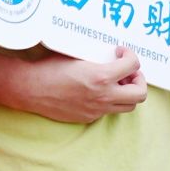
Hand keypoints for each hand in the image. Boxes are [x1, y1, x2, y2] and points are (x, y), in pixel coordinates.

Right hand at [31, 47, 150, 120]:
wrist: (30, 89)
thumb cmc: (50, 68)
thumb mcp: (78, 56)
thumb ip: (99, 59)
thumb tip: (113, 56)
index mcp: (101, 77)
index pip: (133, 66)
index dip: (131, 56)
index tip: (121, 53)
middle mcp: (103, 96)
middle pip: (139, 94)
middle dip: (138, 80)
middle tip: (128, 72)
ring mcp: (96, 110)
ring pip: (128, 106)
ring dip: (127, 93)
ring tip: (116, 82)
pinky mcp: (88, 118)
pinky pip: (108, 111)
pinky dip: (109, 100)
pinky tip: (97, 91)